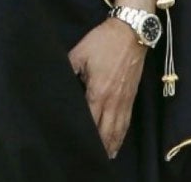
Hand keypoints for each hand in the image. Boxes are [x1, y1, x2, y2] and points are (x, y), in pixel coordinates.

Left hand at [68, 17, 146, 157]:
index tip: (74, 140)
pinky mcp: (132, 97)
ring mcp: (125, 100)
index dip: (83, 131)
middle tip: (88, 155)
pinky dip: (122, 134)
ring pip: (118, 128)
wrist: (130, 34)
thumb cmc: (102, 42)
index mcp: (98, 91)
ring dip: (111, 144)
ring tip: (104, 156)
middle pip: (105, 130)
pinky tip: (118, 141)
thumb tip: (59, 79)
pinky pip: (127, 121)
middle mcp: (113, 100)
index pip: (89, 118)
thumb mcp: (78, 54)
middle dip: (98, 144)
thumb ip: (68, 70)